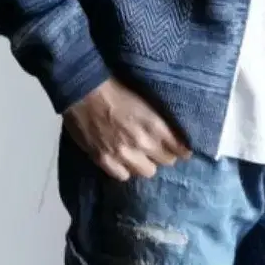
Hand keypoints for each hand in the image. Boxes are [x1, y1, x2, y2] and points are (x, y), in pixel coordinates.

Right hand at [62, 78, 191, 180]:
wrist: (83, 90)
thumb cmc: (114, 88)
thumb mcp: (144, 101)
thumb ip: (159, 122)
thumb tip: (171, 137)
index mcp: (155, 125)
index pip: (179, 149)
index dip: (181, 149)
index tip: (181, 150)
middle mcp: (142, 143)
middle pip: (165, 162)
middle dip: (163, 155)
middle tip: (156, 149)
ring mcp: (123, 154)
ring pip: (146, 172)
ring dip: (145, 163)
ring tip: (138, 156)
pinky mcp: (104, 160)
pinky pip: (123, 175)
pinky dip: (124, 169)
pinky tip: (122, 161)